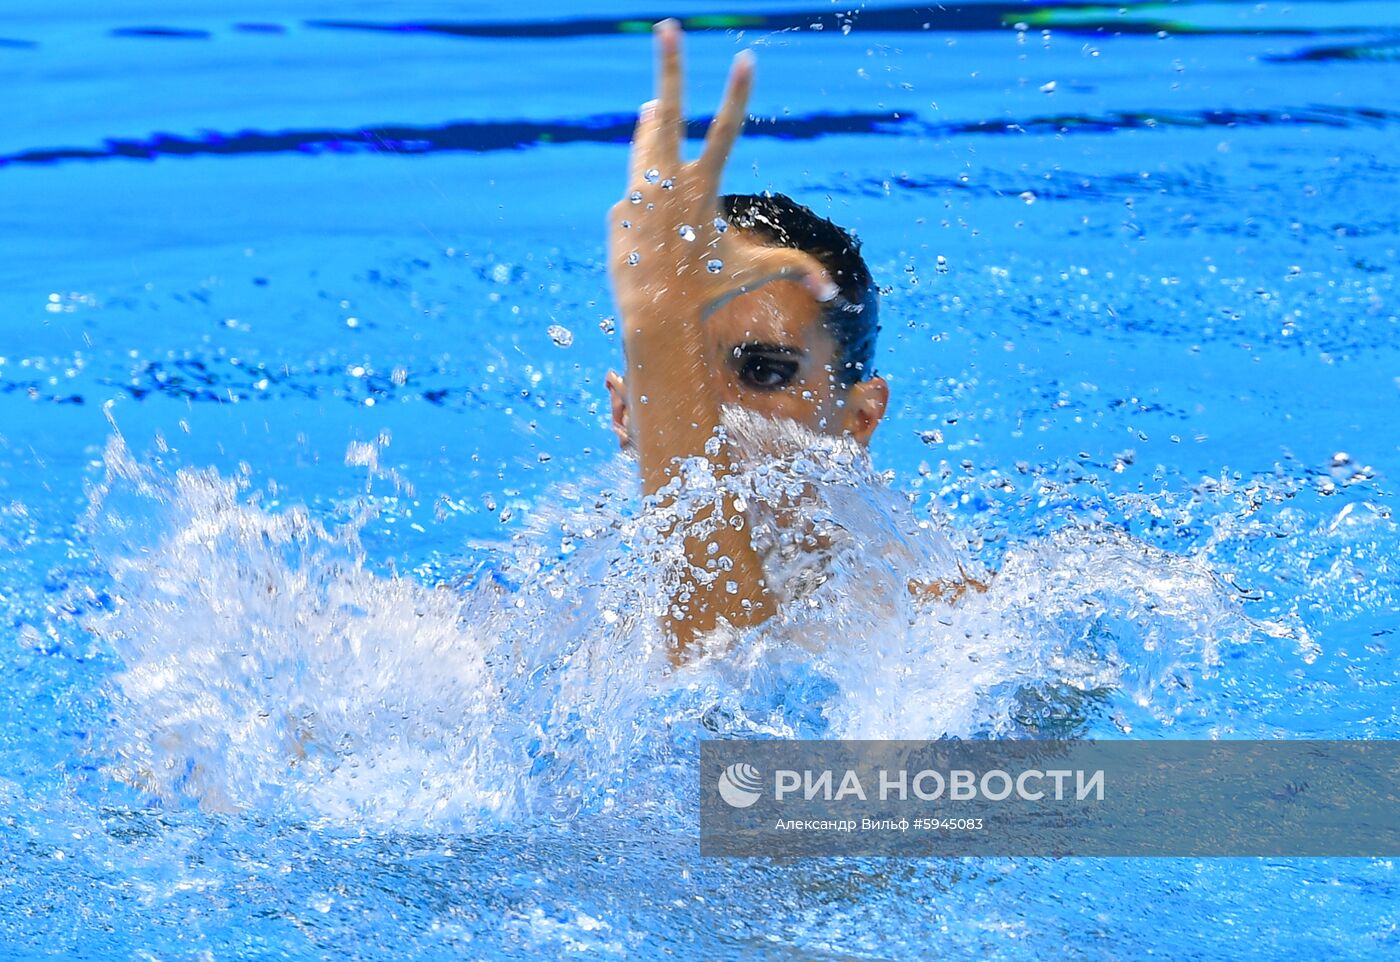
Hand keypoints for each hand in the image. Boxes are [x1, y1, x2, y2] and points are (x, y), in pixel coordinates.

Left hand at [607, 20, 837, 326]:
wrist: (657, 315)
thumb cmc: (709, 294)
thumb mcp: (755, 275)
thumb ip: (796, 270)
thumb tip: (834, 291)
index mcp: (705, 186)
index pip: (727, 129)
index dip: (738, 93)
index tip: (746, 58)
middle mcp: (669, 180)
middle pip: (671, 112)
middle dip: (670, 65)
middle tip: (667, 26)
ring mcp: (639, 191)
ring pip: (647, 148)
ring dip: (651, 126)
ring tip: (652, 106)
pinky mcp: (620, 209)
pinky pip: (637, 201)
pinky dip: (646, 205)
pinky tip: (651, 227)